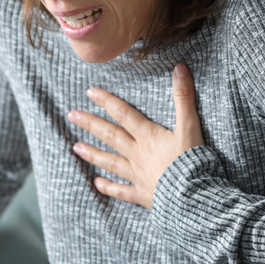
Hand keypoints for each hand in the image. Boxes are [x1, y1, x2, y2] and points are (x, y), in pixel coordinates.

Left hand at [67, 63, 203, 208]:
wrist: (193, 196)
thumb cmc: (193, 160)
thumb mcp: (190, 125)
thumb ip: (183, 97)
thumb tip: (179, 68)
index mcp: (148, 136)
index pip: (123, 114)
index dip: (107, 101)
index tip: (89, 92)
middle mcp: (138, 154)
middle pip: (110, 135)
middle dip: (90, 124)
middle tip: (71, 115)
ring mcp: (138, 175)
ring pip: (111, 162)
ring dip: (93, 153)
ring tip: (75, 147)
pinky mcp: (143, 194)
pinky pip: (122, 191)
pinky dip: (109, 188)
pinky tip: (97, 184)